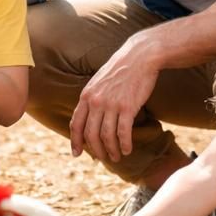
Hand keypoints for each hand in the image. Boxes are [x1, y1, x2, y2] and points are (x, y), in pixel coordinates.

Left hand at [69, 40, 159, 161]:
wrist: (140, 57)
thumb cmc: (120, 70)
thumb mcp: (98, 82)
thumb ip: (92, 99)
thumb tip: (89, 118)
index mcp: (86, 95)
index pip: (76, 124)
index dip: (75, 141)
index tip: (77, 153)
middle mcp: (96, 101)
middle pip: (91, 134)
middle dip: (96, 150)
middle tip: (103, 158)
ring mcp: (111, 104)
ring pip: (107, 136)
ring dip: (111, 150)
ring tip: (116, 157)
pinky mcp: (128, 107)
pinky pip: (123, 132)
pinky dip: (124, 144)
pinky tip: (127, 149)